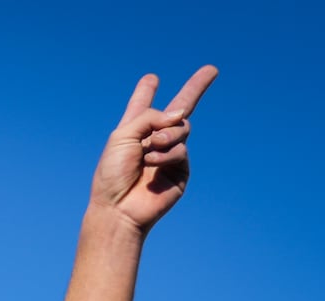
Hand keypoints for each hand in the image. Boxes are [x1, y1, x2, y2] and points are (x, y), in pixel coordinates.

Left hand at [89, 65, 217, 233]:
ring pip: (181, 128)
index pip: (143, 107)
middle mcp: (153, 140)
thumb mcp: (123, 135)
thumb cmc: (113, 173)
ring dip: (167, 135)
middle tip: (211, 69)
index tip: (151, 78)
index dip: (146, 92)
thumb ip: (150, 117)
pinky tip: (151, 163)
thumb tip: (180, 113)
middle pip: (179, 110)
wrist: (118, 207)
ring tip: (151, 147)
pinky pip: (180, 150)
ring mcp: (169, 155)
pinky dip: (166, 154)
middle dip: (196, 87)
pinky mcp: (180, 171)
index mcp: (134, 131)